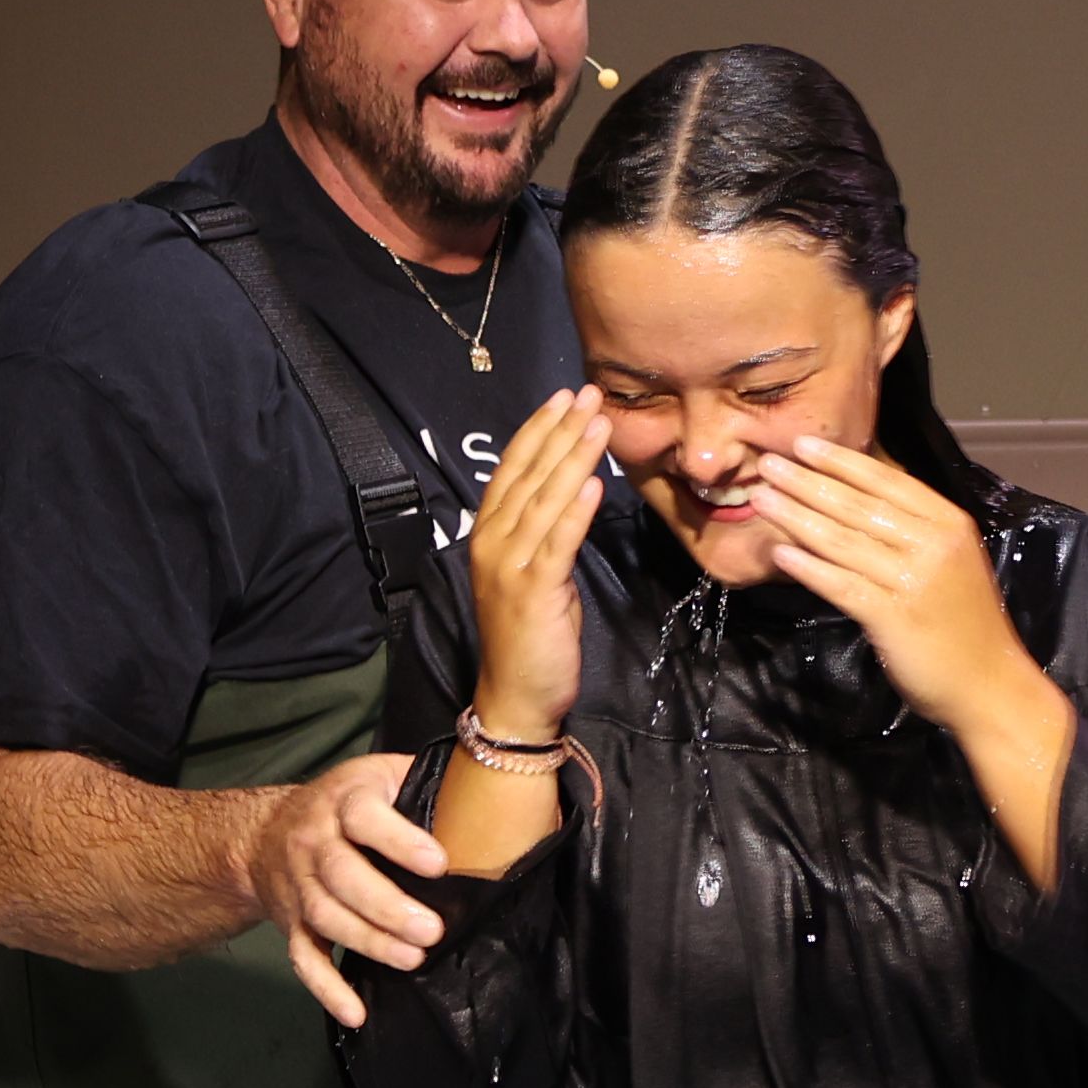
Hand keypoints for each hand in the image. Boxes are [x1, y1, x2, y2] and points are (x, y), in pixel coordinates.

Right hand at [244, 751, 448, 1025]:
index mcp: (343, 800)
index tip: (439, 864)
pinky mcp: (290, 923)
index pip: (364, 817)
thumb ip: (423, 781)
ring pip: (326, 917)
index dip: (399, 841)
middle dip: (387, 906)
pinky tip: (356, 1011)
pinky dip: (327, 988)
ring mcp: (298, 885)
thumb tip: (487, 793)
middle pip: (342, 875)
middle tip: (432, 929)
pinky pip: (303, 958)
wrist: (262, 833)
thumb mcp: (379, 774)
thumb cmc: (344, 802)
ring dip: (369, 942)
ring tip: (413, 958)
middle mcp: (314, 842)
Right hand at [466, 385, 609, 738]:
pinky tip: (594, 481)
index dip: (538, 430)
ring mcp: (509, 566)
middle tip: (588, 392)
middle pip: (528, 475)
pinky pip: (557, 541)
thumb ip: (543, 535)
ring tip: (599, 421)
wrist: (518, 695)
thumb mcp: (534, 574)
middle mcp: (492, 544)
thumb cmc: (530, 636)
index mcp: (488, 535)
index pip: (512, 470)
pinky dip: (575, 510)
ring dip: (573, 457)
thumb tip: (570, 495)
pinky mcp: (533, 591)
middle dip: (560, 430)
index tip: (564, 397)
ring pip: (544, 499)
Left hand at [749, 436, 1041, 736]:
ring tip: (761, 499)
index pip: (887, 481)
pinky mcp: (893, 616)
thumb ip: (913, 530)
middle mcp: (933, 544)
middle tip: (768, 463)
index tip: (803, 444)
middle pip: (858, 505)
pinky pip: (841, 584)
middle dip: (808, 482)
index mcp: (948, 524)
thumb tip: (859, 497)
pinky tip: (779, 553)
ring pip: (843, 540)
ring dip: (796, 517)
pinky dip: (808, 567)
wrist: (989, 686)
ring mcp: (913, 580)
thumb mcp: (950, 562)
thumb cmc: (965, 625)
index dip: (841, 461)